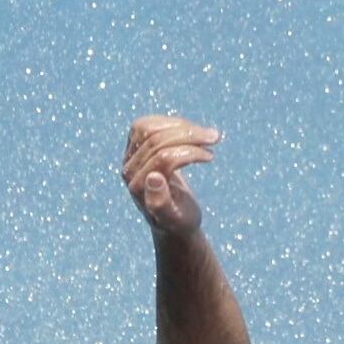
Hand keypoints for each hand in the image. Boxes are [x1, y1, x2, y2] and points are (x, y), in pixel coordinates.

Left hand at [121, 114, 219, 237]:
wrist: (173, 217)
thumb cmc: (178, 220)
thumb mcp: (175, 218)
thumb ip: (161, 202)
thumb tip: (153, 177)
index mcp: (138, 188)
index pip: (163, 157)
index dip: (189, 152)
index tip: (211, 156)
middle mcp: (129, 170)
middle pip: (156, 140)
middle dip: (189, 136)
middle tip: (215, 138)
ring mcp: (129, 157)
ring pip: (151, 128)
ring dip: (182, 126)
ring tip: (207, 134)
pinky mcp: (134, 146)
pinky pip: (148, 124)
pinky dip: (171, 123)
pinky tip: (190, 129)